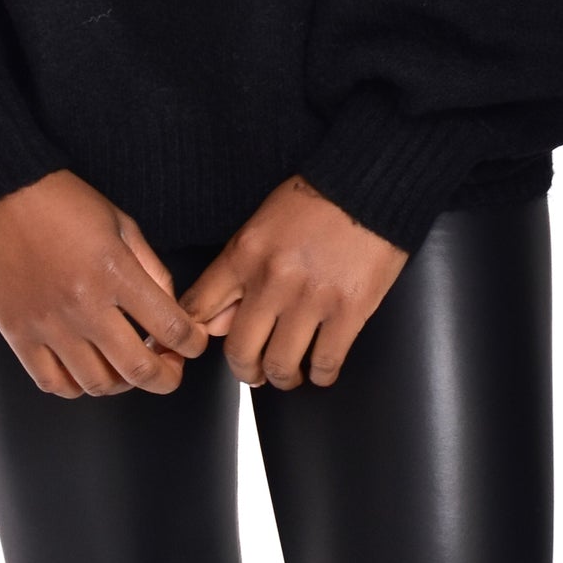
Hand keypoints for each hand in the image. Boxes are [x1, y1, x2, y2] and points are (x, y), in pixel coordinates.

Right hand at [0, 170, 207, 398]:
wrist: (3, 193)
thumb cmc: (63, 203)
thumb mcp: (122, 224)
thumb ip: (151, 269)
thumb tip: (170, 309)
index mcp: (115, 272)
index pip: (171, 328)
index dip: (192, 344)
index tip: (193, 343)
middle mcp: (84, 305)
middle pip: (139, 370)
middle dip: (166, 377)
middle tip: (170, 368)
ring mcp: (49, 324)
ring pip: (98, 384)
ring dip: (122, 383)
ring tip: (126, 366)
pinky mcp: (18, 334)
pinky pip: (53, 383)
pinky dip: (76, 386)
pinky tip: (86, 370)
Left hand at [179, 176, 407, 389]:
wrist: (367, 184)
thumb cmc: (314, 201)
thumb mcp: (261, 225)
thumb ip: (236, 273)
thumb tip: (215, 323)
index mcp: (244, 255)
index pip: (199, 309)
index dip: (195, 335)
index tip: (204, 346)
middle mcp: (272, 280)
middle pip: (239, 351)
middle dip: (245, 370)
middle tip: (254, 371)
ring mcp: (311, 298)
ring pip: (280, 366)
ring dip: (283, 378)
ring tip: (290, 374)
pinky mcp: (349, 311)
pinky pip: (326, 363)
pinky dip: (321, 375)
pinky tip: (321, 369)